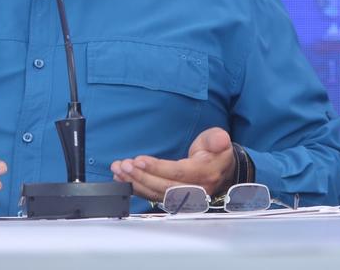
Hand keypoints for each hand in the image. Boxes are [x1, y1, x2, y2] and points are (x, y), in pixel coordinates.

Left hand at [110, 127, 234, 202]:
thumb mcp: (218, 140)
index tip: (139, 160)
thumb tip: (220, 140)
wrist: (221, 170)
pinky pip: (154, 196)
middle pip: (164, 186)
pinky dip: (137, 189)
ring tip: (118, 171)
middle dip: (141, 176)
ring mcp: (184, 197)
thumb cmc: (216, 152)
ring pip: (157, 193)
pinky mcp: (174, 198)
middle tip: (123, 165)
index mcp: (205, 173)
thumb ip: (217, 140)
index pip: (179, 173)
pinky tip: (123, 180)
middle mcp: (195, 189)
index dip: (158, 168)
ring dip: (135, 183)